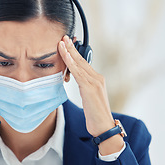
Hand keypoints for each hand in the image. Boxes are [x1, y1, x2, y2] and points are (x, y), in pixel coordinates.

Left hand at [58, 36, 123, 154]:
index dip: (74, 52)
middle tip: (63, 37)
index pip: (83, 63)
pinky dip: (71, 64)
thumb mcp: (88, 97)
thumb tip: (75, 79)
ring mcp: (95, 82)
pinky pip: (78, 73)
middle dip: (71, 48)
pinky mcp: (90, 88)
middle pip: (81, 60)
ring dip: (69, 52)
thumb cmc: (95, 114)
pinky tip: (65, 57)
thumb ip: (83, 86)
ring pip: (79, 64)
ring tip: (61, 42)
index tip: (67, 44)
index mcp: (96, 79)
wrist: (103, 127)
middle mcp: (97, 78)